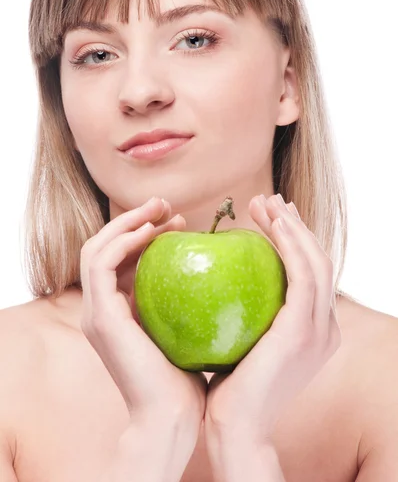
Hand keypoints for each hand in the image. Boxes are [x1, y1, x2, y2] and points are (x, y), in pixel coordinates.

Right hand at [79, 197, 206, 445]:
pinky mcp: (100, 316)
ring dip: (127, 222)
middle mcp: (100, 308)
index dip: (144, 233)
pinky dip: (125, 241)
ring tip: (162, 210)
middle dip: (133, 219)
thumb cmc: (189, 377)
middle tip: (168, 206)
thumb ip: (186, 299)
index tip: (180, 221)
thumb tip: (214, 265)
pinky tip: (156, 232)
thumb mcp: (186, 327)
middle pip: (103, 247)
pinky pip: (102, 264)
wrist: (173, 417)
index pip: (119, 259)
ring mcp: (96, 312)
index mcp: (117, 311)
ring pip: (96, 248)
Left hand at [205, 193, 340, 443]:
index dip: (296, 240)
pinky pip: (301, 272)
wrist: (234, 424)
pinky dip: (289, 243)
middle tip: (269, 200)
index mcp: (316, 330)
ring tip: (266, 201)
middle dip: (295, 224)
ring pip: (315, 260)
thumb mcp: (246, 341)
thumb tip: (227, 280)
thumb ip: (249, 312)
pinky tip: (269, 223)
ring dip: (292, 225)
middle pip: (318, 260)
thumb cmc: (230, 385)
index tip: (272, 217)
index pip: (310, 274)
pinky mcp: (302, 328)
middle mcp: (326, 327)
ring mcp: (319, 329)